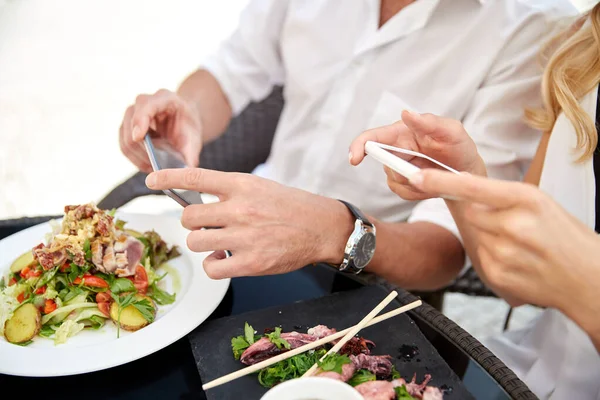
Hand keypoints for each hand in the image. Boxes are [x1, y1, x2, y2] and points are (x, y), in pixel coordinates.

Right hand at [119, 89, 202, 171]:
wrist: (184, 120)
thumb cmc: (188, 127)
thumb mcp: (194, 137)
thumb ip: (190, 152)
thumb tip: (186, 170)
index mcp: (164, 98)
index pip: (146, 105)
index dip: (140, 120)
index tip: (139, 137)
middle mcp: (143, 102)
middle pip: (131, 124)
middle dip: (142, 148)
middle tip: (156, 166)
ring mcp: (132, 114)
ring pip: (126, 138)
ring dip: (138, 156)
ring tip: (154, 168)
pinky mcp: (126, 128)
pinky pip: (124, 146)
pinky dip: (135, 159)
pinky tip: (148, 166)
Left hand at [145, 168, 353, 278]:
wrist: (321, 228)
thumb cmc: (289, 206)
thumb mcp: (259, 187)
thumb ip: (228, 192)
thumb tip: (195, 202)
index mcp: (242, 185)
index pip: (195, 177)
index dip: (168, 178)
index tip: (150, 181)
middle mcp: (241, 209)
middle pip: (188, 216)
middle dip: (192, 222)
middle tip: (205, 224)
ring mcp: (245, 237)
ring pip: (195, 241)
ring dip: (201, 242)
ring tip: (217, 242)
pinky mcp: (251, 263)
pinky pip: (211, 268)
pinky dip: (212, 265)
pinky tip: (223, 259)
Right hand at [348, 110, 485, 200]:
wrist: (466, 171)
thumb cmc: (458, 146)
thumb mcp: (451, 131)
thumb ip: (429, 122)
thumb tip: (406, 113)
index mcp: (401, 132)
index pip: (372, 137)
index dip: (358, 146)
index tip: (354, 159)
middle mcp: (395, 149)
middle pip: (384, 164)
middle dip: (403, 172)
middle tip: (427, 173)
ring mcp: (397, 167)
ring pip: (394, 180)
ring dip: (416, 182)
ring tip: (436, 176)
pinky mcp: (403, 184)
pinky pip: (402, 192)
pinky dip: (418, 191)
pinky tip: (431, 184)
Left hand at [409, 169, 599, 323]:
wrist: (590, 280)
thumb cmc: (568, 238)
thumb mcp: (541, 204)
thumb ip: (502, 197)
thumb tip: (464, 189)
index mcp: (526, 199)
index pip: (473, 186)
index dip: (441, 181)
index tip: (417, 176)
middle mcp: (513, 225)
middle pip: (471, 213)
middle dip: (485, 216)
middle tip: (516, 227)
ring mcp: (504, 253)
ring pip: (476, 235)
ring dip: (491, 238)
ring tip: (522, 247)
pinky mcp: (497, 275)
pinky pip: (481, 258)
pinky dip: (495, 259)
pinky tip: (520, 262)